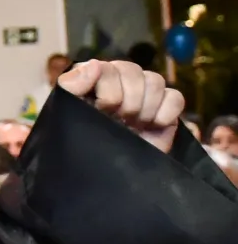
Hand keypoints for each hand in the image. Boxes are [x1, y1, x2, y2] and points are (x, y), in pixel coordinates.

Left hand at [58, 59, 185, 152]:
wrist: (105, 179)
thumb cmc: (82, 145)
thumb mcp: (68, 114)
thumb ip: (71, 87)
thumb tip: (95, 64)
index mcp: (93, 83)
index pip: (109, 67)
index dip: (110, 86)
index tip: (103, 108)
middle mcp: (119, 87)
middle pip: (134, 70)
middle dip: (128, 97)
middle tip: (121, 119)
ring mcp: (144, 99)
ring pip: (156, 80)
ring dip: (145, 105)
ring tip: (135, 124)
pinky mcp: (165, 114)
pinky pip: (175, 97)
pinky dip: (167, 110)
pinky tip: (155, 125)